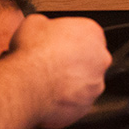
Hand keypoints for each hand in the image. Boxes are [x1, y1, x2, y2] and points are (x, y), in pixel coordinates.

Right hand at [10, 14, 110, 128]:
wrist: (28, 84)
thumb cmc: (33, 54)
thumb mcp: (34, 22)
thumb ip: (47, 24)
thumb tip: (43, 27)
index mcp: (91, 32)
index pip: (88, 34)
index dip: (70, 40)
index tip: (59, 44)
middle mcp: (100, 59)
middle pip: (90, 59)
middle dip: (74, 61)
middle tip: (53, 62)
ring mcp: (95, 84)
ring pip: (85, 83)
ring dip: (71, 82)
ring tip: (48, 80)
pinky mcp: (86, 106)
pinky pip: (76, 102)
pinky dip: (65, 100)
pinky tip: (49, 94)